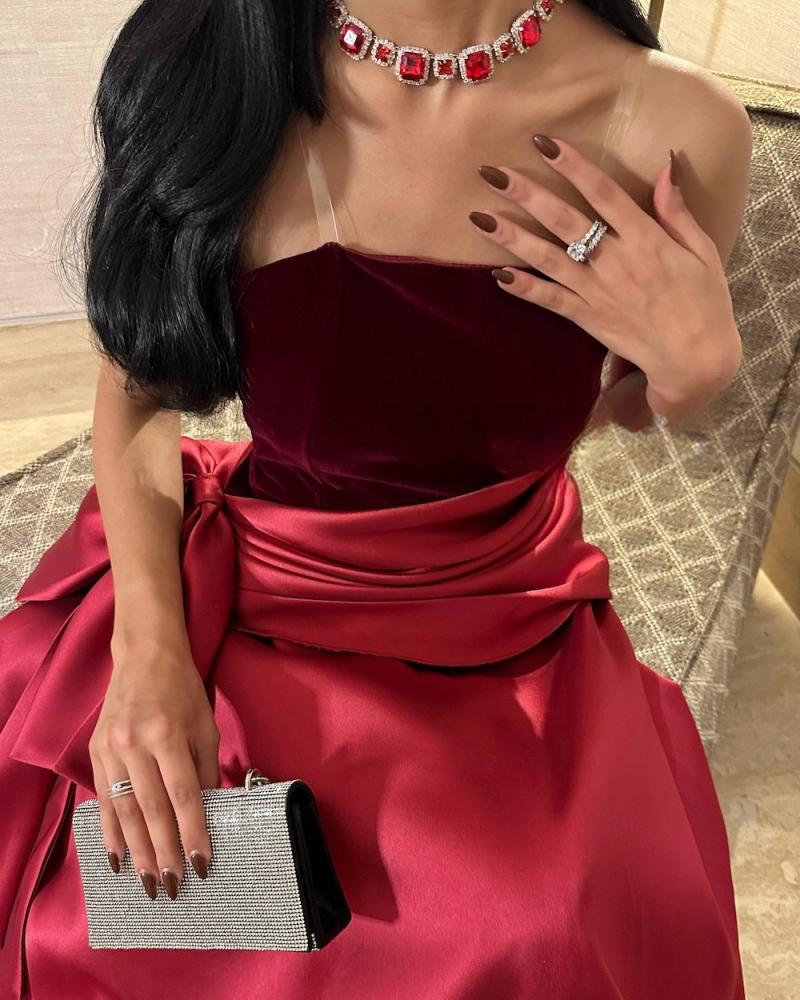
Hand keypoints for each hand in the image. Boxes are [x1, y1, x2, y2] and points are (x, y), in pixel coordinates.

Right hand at [88, 634, 219, 898]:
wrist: (144, 655)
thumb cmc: (183, 689)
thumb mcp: (205, 725)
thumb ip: (206, 770)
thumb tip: (210, 813)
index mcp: (169, 734)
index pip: (184, 795)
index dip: (193, 832)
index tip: (201, 864)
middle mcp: (136, 743)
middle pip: (151, 809)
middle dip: (163, 852)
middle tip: (172, 885)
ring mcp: (111, 748)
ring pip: (124, 810)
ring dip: (137, 851)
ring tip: (148, 881)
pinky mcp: (96, 751)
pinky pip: (104, 799)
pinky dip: (110, 832)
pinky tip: (118, 858)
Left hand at [469, 135, 741, 418]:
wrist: (694, 359)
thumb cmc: (703, 301)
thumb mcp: (702, 250)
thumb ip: (677, 211)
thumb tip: (666, 166)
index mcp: (647, 238)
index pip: (604, 193)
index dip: (573, 166)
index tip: (544, 142)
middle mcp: (617, 261)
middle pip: (565, 220)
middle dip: (527, 193)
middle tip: (493, 172)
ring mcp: (598, 291)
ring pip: (548, 257)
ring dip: (512, 237)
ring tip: (479, 217)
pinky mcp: (588, 317)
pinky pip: (551, 300)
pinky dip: (525, 288)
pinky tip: (497, 274)